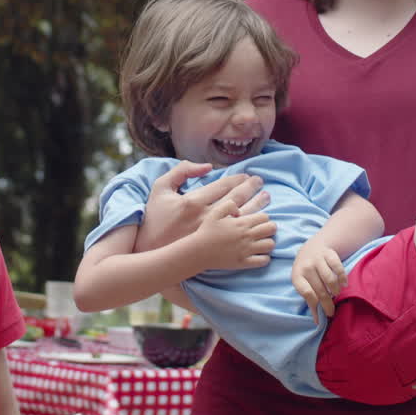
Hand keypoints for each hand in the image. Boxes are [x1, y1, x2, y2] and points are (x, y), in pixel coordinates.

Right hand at [135, 161, 269, 251]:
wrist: (149, 248)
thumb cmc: (154, 216)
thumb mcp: (161, 187)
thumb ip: (182, 171)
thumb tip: (207, 167)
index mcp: (193, 201)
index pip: (223, 186)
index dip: (238, 180)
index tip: (247, 176)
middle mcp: (204, 217)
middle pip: (236, 200)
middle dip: (251, 189)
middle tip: (260, 183)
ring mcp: (210, 234)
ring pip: (241, 219)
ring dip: (256, 207)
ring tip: (266, 199)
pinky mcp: (212, 247)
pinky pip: (239, 239)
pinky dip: (251, 232)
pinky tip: (259, 226)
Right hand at [191, 195, 276, 270]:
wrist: (198, 251)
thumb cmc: (206, 231)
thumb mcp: (214, 213)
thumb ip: (229, 205)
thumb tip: (239, 209)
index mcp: (241, 222)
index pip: (265, 217)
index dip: (263, 218)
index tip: (256, 222)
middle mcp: (247, 235)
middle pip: (272, 228)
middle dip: (269, 228)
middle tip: (262, 231)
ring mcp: (247, 250)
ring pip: (271, 244)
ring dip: (268, 243)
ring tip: (261, 243)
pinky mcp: (244, 262)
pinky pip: (264, 261)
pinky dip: (264, 258)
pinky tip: (258, 255)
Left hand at [291, 240, 346, 324]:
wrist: (312, 247)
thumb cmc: (307, 271)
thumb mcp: (303, 283)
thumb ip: (309, 300)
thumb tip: (317, 321)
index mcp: (297, 276)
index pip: (307, 293)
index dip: (315, 305)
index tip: (323, 314)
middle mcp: (306, 267)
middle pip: (320, 289)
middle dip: (327, 304)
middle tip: (332, 312)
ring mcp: (317, 259)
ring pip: (330, 280)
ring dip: (335, 290)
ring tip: (336, 294)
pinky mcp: (329, 253)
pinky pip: (338, 268)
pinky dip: (342, 277)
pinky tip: (344, 284)